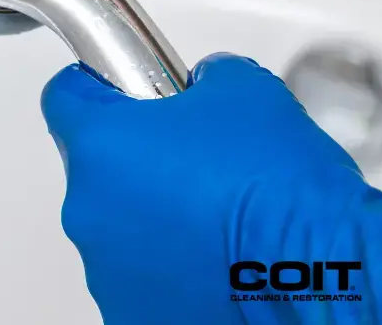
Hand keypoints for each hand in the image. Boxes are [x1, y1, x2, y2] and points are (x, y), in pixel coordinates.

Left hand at [42, 53, 381, 324]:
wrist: (316, 277)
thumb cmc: (275, 188)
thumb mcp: (243, 91)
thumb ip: (203, 79)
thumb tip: (202, 89)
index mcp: (100, 143)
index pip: (65, 96)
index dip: (96, 87)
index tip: (119, 91)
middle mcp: (86, 205)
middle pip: (93, 166)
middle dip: (134, 159)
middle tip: (190, 161)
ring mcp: (102, 263)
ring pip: (114, 222)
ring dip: (149, 214)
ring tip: (211, 216)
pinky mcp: (126, 308)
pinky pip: (135, 271)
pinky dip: (164, 262)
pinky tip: (212, 258)